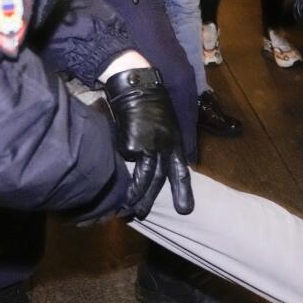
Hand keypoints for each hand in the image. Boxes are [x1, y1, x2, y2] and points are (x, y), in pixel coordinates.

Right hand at [104, 68, 193, 219]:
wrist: (136, 88)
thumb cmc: (151, 105)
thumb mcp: (166, 126)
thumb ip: (164, 146)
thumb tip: (159, 166)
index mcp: (175, 143)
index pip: (181, 171)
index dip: (183, 191)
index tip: (186, 209)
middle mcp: (165, 147)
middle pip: (160, 178)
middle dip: (152, 198)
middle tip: (143, 215)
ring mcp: (149, 146)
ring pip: (144, 176)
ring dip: (136, 193)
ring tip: (129, 207)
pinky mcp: (131, 144)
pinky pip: (126, 159)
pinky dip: (122, 166)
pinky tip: (116, 175)